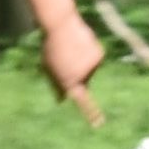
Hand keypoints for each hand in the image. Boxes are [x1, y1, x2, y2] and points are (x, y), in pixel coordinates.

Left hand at [38, 11, 109, 126]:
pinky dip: (89, 54)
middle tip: (65, 57)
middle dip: (76, 73)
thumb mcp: (49, 68)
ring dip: (82, 62)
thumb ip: (56, 85)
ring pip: (90, 70)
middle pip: (83, 82)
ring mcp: (92, 66)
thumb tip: (61, 100)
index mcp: (68, 81)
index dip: (90, 113)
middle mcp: (82, 76)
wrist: (60, 25)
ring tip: (71, 49)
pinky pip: (95, 60)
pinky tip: (80, 44)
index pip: (81, 101)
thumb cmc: (50, 48)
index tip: (98, 124)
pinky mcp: (99, 56)